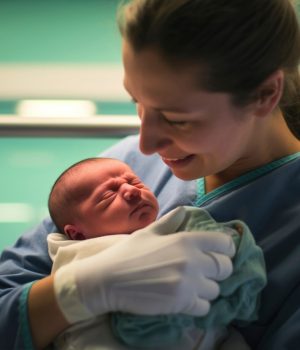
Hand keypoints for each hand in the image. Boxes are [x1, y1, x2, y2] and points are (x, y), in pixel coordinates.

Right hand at [54, 207, 234, 322]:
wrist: (107, 279)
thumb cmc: (128, 253)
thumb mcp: (149, 232)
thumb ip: (171, 221)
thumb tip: (184, 211)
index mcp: (186, 240)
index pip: (225, 243)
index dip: (225, 249)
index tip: (218, 253)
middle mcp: (192, 260)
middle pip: (225, 268)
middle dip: (218, 270)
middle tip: (204, 272)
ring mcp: (188, 283)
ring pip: (216, 290)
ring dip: (206, 289)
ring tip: (190, 286)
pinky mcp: (181, 303)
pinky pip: (204, 307)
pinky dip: (198, 305)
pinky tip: (184, 299)